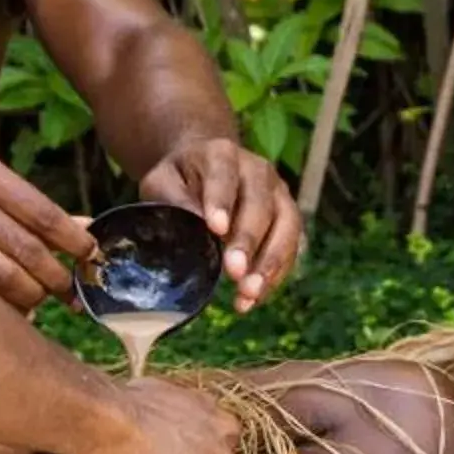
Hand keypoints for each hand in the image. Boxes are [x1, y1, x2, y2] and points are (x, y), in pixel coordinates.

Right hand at [0, 154, 97, 311]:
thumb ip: (31, 208)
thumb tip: (86, 229)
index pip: (41, 212)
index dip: (72, 240)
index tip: (91, 257)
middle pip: (25, 248)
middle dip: (56, 277)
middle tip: (72, 292)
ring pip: (2, 277)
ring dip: (31, 296)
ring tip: (42, 300)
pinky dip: (2, 304)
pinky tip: (13, 308)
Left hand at [143, 139, 302, 310]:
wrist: (204, 169)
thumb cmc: (178, 180)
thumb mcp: (161, 181)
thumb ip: (172, 197)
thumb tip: (195, 223)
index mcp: (221, 154)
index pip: (224, 176)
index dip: (221, 202)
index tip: (216, 229)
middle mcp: (257, 170)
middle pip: (260, 205)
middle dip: (248, 241)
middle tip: (234, 273)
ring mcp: (278, 194)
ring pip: (286, 226)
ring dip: (270, 263)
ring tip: (250, 294)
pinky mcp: (288, 217)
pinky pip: (291, 247)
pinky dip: (276, 276)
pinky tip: (253, 299)